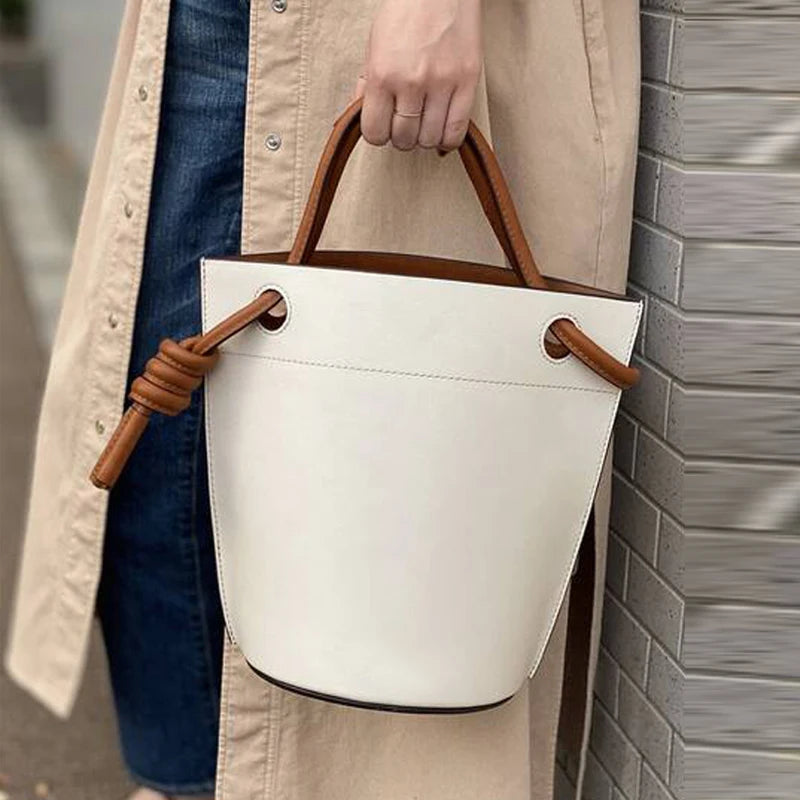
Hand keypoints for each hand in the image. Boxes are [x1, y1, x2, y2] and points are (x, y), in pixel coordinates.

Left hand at [354, 0, 482, 151]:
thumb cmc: (405, 13)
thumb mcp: (374, 46)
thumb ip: (366, 85)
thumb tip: (358, 116)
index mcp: (383, 74)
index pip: (375, 133)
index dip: (378, 135)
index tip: (384, 128)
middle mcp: (411, 81)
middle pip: (404, 139)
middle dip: (402, 137)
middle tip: (406, 123)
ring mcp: (441, 82)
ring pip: (429, 139)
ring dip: (425, 137)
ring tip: (424, 122)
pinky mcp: (467, 81)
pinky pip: (456, 131)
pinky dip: (447, 139)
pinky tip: (442, 130)